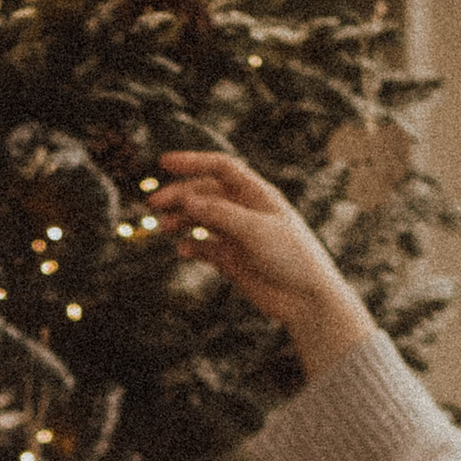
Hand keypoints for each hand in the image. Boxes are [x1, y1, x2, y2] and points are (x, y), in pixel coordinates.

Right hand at [146, 152, 376, 377]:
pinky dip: (191, 247)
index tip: (164, 163)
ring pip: (201, 219)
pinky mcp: (233, 259)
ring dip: (181, 220)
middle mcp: (245, 211)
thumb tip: (186, 199)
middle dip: (179, 195)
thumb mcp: (256, 229)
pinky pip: (205, 247)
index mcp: (257, 194)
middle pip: (205, 194)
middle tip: (153, 204)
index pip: (220, 168)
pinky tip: (181, 250)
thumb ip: (220, 213)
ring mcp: (238, 235)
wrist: (307, 299)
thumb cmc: (292, 257)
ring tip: (162, 227)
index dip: (193, 161)